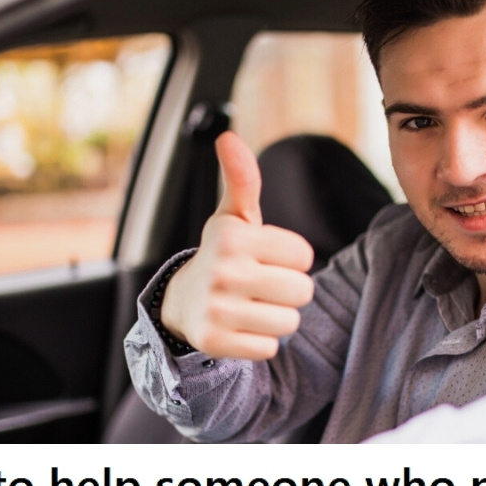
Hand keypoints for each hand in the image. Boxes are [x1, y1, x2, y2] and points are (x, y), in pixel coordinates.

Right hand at [160, 132, 314, 359]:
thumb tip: (228, 137)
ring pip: (289, 322)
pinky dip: (261, 341)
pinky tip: (241, 327)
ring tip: (253, 306)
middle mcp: (223, 271)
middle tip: (262, 285)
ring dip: (277, 317)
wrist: (182, 302)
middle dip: (289, 290)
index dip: (292, 259)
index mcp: (232, 236)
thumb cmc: (223, 254)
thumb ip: (242, 179)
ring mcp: (217, 309)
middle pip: (302, 291)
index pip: (304, 256)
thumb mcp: (233, 217)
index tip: (267, 258)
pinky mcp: (215, 343)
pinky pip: (270, 348)